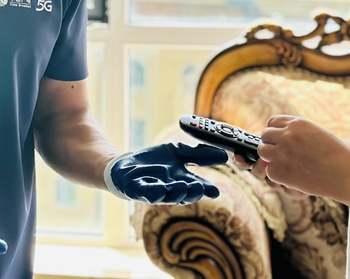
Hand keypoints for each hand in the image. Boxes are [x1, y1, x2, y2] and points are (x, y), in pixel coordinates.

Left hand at [104, 142, 227, 203]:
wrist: (124, 166)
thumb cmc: (153, 162)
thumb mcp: (177, 152)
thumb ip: (198, 154)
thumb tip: (224, 154)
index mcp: (181, 181)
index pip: (197, 186)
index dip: (206, 189)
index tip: (215, 191)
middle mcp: (169, 189)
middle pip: (184, 194)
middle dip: (192, 192)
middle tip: (200, 188)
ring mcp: (153, 191)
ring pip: (167, 196)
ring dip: (176, 193)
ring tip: (183, 186)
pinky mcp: (136, 190)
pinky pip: (146, 193)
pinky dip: (154, 191)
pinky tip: (161, 188)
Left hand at [254, 115, 349, 199]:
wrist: (349, 176)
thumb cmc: (338, 156)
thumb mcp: (318, 133)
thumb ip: (299, 131)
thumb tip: (282, 133)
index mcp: (297, 124)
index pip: (272, 123)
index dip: (275, 132)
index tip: (279, 140)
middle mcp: (287, 135)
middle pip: (265, 136)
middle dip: (272, 145)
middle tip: (283, 155)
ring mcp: (282, 153)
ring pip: (263, 152)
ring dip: (271, 159)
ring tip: (286, 165)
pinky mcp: (280, 172)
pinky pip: (269, 171)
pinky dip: (278, 176)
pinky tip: (292, 177)